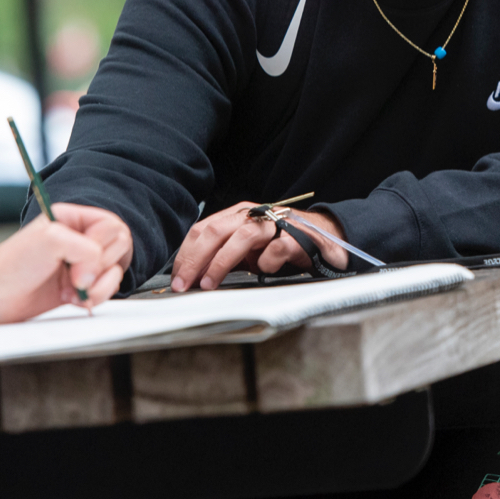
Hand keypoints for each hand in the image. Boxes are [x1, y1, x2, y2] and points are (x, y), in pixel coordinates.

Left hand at [0, 208, 128, 323]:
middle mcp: (79, 238)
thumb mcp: (52, 240)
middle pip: (119, 247)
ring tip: (72, 289)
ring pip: (115, 271)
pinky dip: (94, 297)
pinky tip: (72, 299)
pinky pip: (105, 290)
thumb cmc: (12, 265)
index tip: (78, 258)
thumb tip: (99, 269)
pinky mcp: (80, 287)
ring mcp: (80, 264)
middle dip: (100, 266)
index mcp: (72, 218)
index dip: (100, 245)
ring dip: (97, 285)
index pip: (111, 225)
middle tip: (76, 275)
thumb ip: (87, 248)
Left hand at [170, 203, 347, 292]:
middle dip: (195, 259)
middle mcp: (253, 215)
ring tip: (209, 284)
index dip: (186, 254)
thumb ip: (222, 256)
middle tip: (184, 285)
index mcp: (237, 215)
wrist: (323, 238)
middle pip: (216, 230)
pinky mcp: (297, 238)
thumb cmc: (279, 244)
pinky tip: (263, 271)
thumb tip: (192, 276)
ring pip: (242, 236)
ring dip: (221, 261)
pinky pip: (277, 248)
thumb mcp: (246, 249)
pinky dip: (267, 261)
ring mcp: (275, 225)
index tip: (177, 278)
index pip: (203, 229)